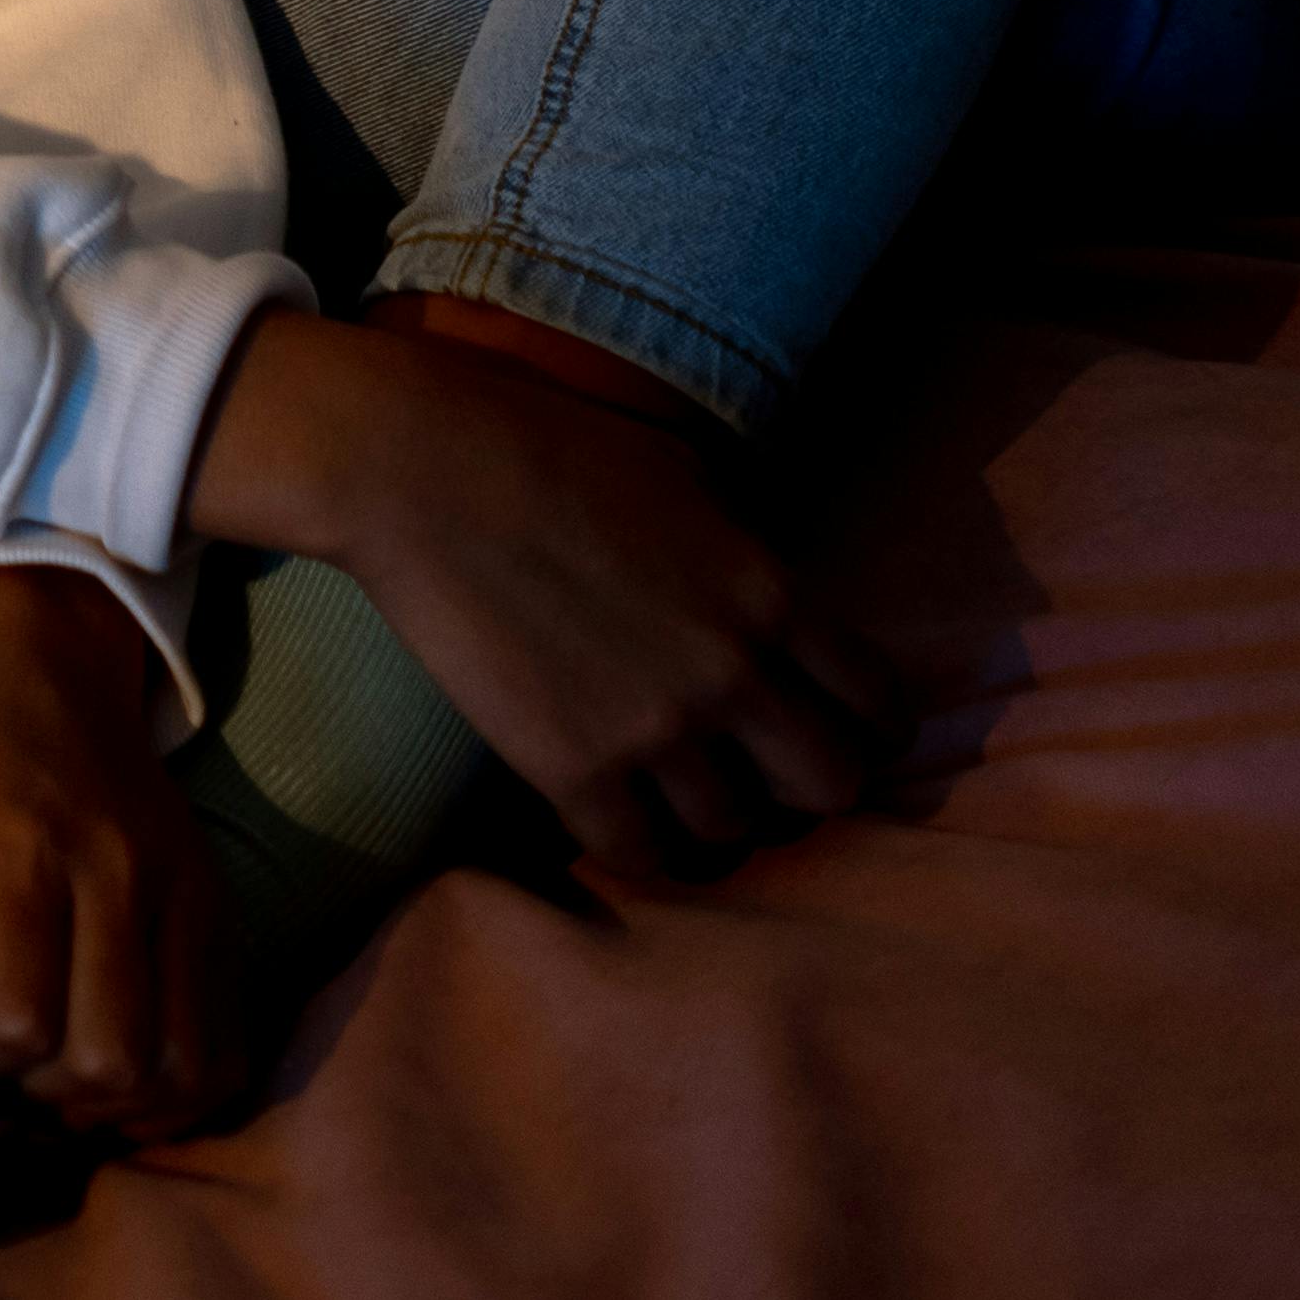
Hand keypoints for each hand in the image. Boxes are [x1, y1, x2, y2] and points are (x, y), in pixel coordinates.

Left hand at [0, 565, 228, 1136]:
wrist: (41, 660)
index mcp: (13, 831)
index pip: (13, 1017)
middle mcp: (114, 860)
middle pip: (102, 1059)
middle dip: (35, 1100)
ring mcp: (178, 885)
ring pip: (171, 1066)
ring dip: (105, 1105)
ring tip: (44, 1084)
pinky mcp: (215, 907)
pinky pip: (220, 1048)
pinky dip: (170, 1090)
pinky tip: (107, 1077)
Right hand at [191, 311, 897, 875]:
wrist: (420, 467)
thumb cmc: (550, 444)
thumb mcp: (687, 477)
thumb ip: (744, 554)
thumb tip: (767, 600)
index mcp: (770, 593)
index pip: (879, 704)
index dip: (866, 728)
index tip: (830, 727)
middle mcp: (733, 673)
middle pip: (829, 788)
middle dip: (799, 782)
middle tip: (755, 766)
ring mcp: (654, 729)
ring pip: (732, 832)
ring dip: (708, 813)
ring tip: (670, 786)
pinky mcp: (571, 767)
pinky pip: (638, 855)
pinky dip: (633, 841)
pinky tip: (611, 807)